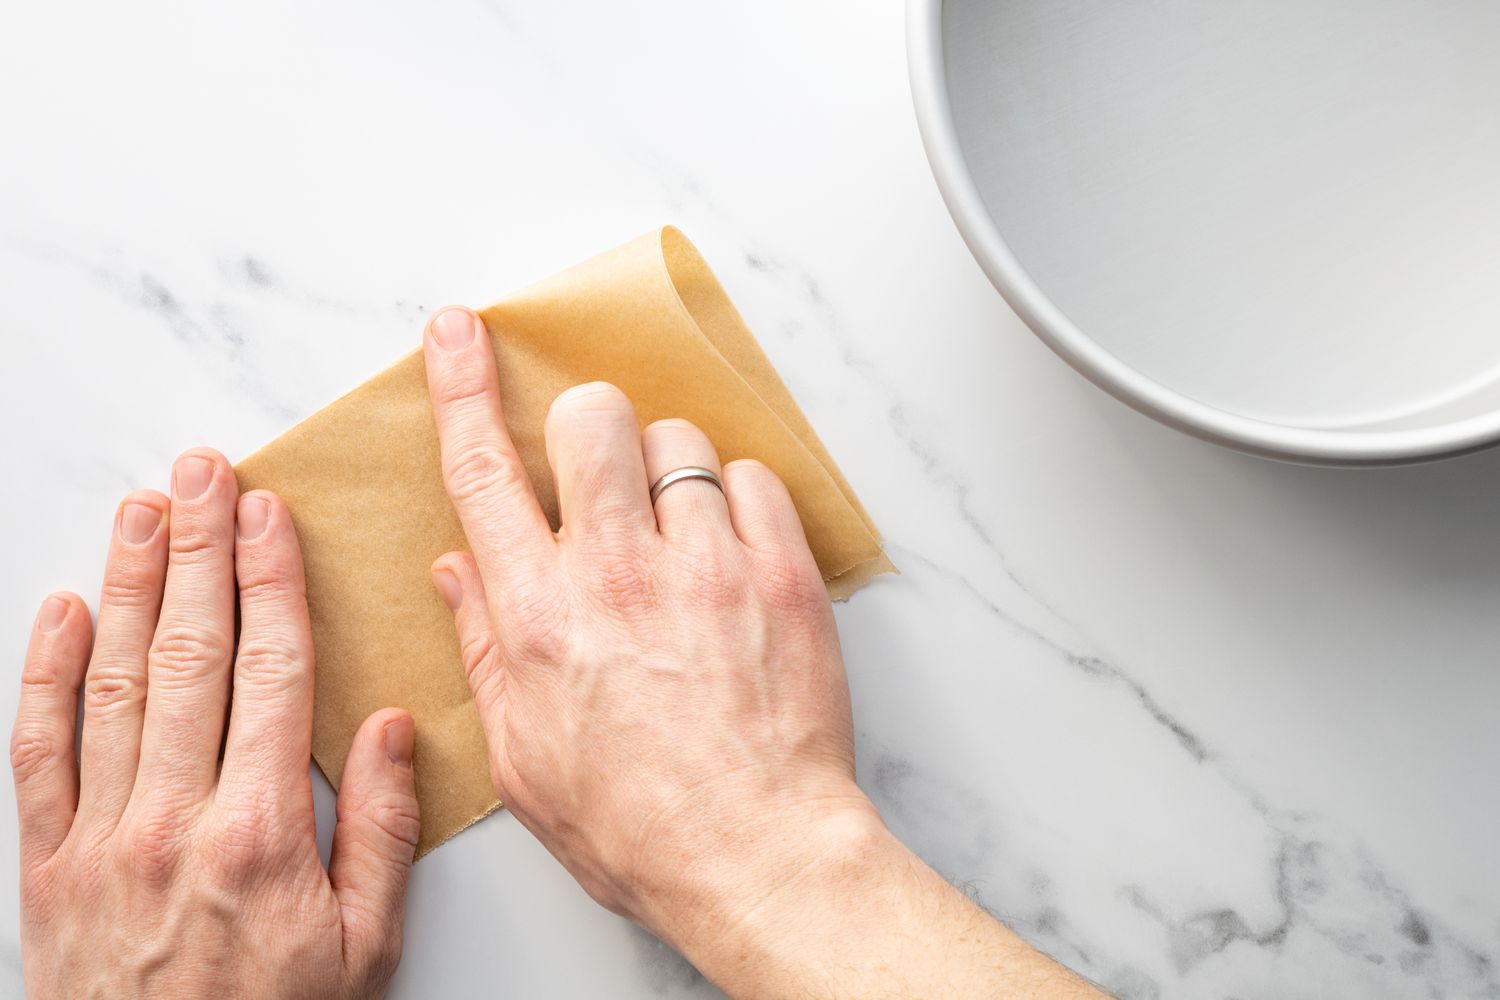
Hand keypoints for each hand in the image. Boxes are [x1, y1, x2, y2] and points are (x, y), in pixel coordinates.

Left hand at [12, 451, 419, 999]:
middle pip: (190, 654)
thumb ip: (379, 830)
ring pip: (114, 682)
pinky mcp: (48, 864)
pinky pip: (39, 753)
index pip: (270, 671)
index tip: (268, 517)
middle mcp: (174, 818)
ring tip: (143, 511)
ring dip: (130, 586)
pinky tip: (61, 610)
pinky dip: (45, 675)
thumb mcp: (364, 946)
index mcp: (261, 831)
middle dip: (198, 551)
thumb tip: (385, 726)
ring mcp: (100, 837)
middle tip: (202, 474)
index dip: (270, 583)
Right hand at [421, 307, 1106, 998]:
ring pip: (677, 442)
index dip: (462, 388)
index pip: (485, 471)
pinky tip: (732, 559)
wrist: (755, 855)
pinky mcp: (781, 572)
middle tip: (604, 475)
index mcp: (540, 617)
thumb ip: (486, 646)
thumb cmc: (638, 822)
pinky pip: (752, 479)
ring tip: (680, 541)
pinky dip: (738, 504)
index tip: (459, 332)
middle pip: (591, 417)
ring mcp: (705, 566)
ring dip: (669, 474)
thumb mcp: (522, 756)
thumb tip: (457, 568)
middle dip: (589, 425)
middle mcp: (616, 575)